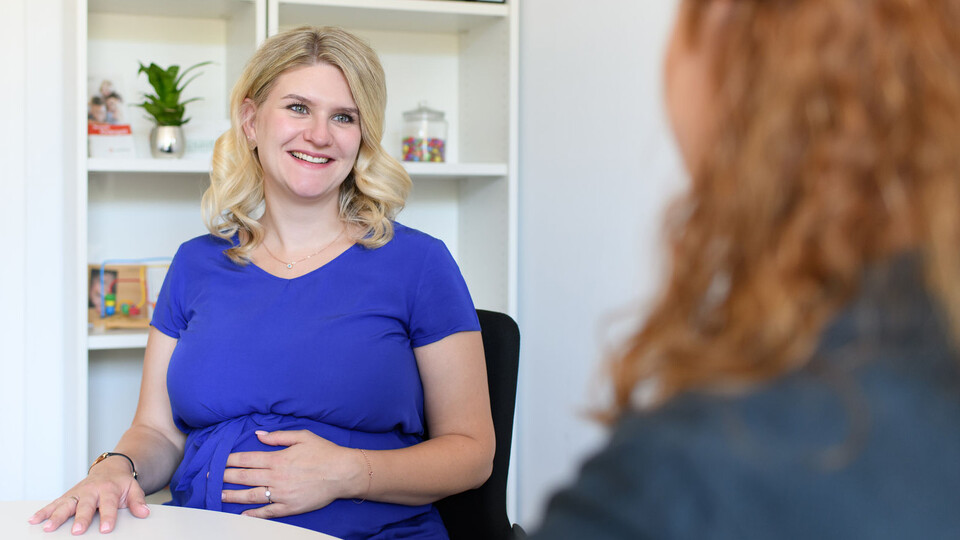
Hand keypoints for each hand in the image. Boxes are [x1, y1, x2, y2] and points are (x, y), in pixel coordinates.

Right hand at [28, 459, 149, 533]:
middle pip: (85, 506)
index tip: (106, 529)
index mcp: (109, 489)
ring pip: (65, 504)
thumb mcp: (133, 488)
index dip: (108, 517)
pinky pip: (54, 503)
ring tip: (48, 527)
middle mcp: (91, 490)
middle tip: (76, 531)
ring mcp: (78, 493)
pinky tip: (34, 519)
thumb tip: (145, 512)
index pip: (109, 504)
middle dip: (80, 518)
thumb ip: (138, 501)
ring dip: (56, 516)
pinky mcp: (68, 495)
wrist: (111, 468)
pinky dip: (44, 511)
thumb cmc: (121, 483)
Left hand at [222, 430, 364, 518]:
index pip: (247, 459)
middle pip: (244, 477)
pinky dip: (253, 514)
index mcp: (278, 458)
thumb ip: (278, 436)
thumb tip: (258, 435)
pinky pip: (267, 512)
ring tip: (219, 495)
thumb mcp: (303, 436)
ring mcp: (282, 494)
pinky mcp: (290, 507)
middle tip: (211, 477)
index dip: (230, 460)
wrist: (343, 473)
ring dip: (233, 495)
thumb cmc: (324, 452)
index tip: (219, 461)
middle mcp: (276, 477)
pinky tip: (242, 515)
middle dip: (225, 476)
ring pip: (251, 495)